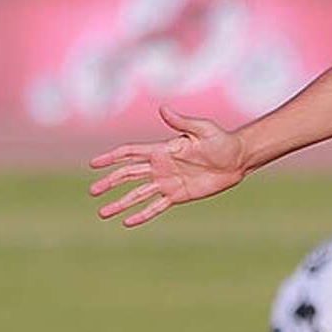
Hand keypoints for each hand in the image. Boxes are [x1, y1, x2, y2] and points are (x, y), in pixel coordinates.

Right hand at [89, 106, 247, 226]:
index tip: (94, 164)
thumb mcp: (202, 129)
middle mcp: (160, 167)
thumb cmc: (221, 140)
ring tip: (103, 213)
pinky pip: (156, 207)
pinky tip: (127, 222)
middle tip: (93, 191)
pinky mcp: (178, 196)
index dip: (112, 158)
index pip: (130, 153)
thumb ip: (182, 122)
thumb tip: (163, 108)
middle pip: (128, 175)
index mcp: (162, 149)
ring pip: (137, 194)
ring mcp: (167, 182)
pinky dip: (142, 215)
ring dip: (120, 203)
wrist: (237, 159)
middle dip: (110, 183)